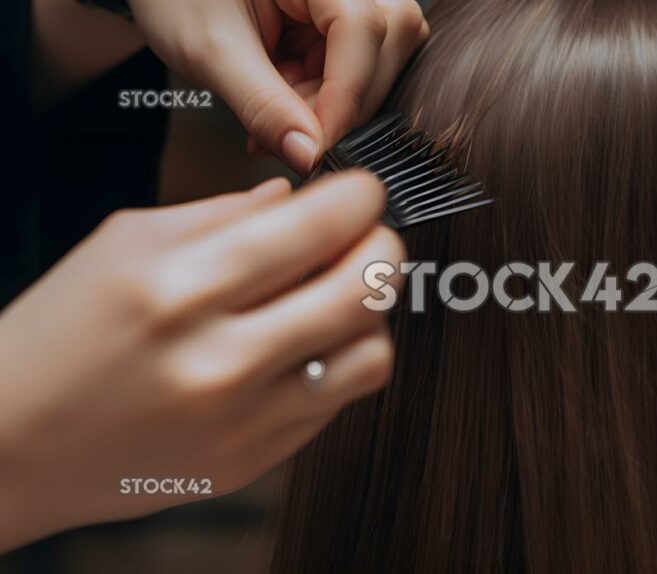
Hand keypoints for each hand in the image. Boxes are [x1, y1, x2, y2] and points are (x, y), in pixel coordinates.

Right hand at [0, 172, 403, 551]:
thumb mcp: (122, 245)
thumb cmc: (57, 335)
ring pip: (371, 351)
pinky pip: (339, 400)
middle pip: (367, 289)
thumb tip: (295, 195)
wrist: (10, 444)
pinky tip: (305, 344)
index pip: (319, 227)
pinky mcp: (255, 458)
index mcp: (180, 286)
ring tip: (335, 296)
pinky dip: (338, 361)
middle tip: (365, 237)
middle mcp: (220, 357)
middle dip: (382, 245)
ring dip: (369, 313)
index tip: (360, 192)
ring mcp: (244, 418)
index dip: (360, 197)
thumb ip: (220, 214)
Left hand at [127, 0, 428, 172]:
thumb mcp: (210, 49)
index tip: (316, 147)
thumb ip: (263, 104)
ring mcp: (346, 2)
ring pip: (378, 66)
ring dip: (332, 105)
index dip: (346, 95)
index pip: (362, 29)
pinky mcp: (340, 27)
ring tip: (276, 113)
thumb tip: (307, 154)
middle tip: (286, 132)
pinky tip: (284, 106)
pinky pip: (357, 74)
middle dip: (339, 104)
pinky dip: (322, 102)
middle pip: (386, 46)